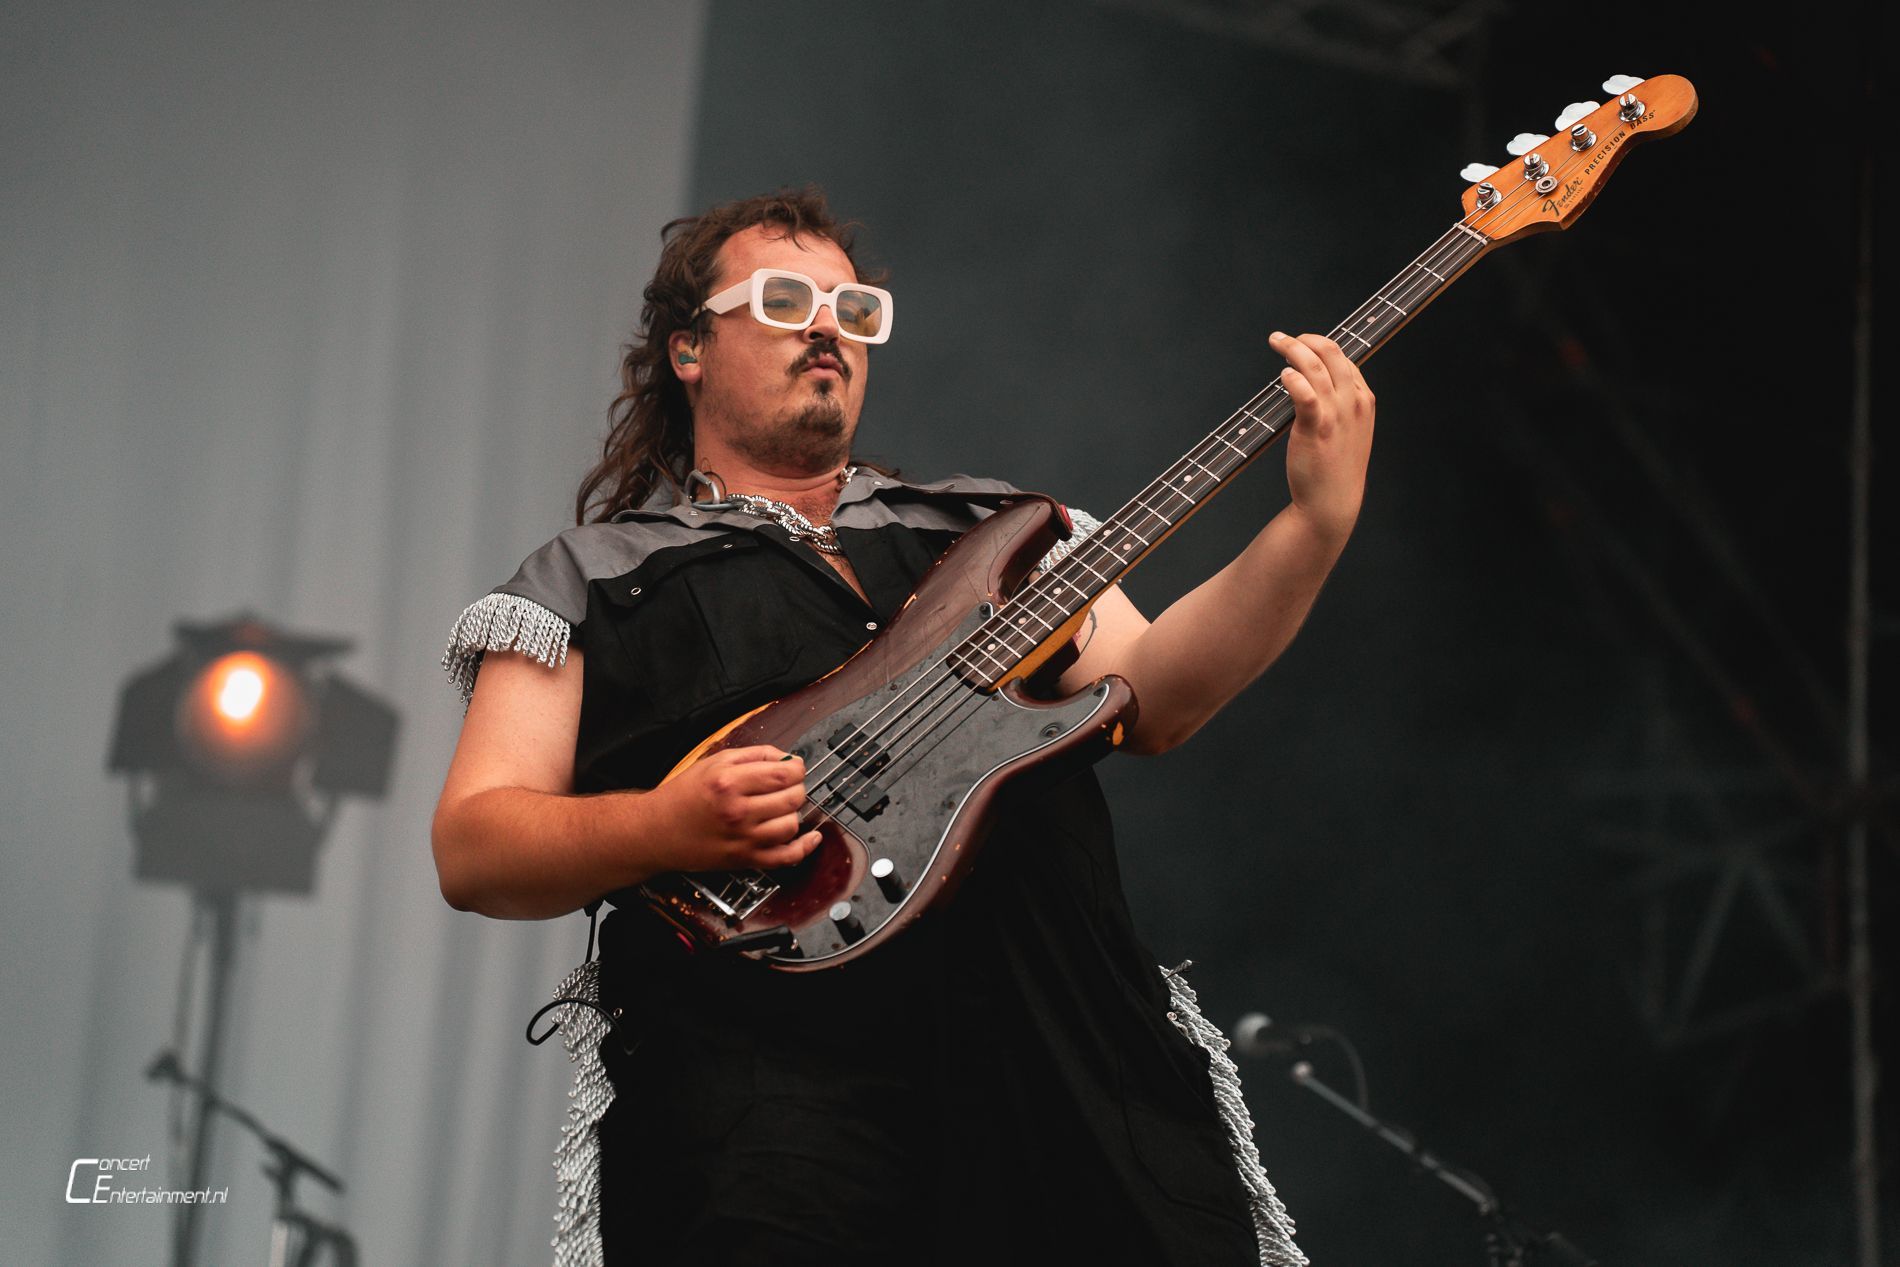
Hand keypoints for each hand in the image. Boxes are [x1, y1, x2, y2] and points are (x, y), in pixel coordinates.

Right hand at [647, 745, 822, 871]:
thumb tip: (786, 758)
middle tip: (787, 786)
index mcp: (729, 783)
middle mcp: (738, 811)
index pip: (784, 774)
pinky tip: (812, 837)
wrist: (656, 832)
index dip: (797, 768)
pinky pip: (786, 858)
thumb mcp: (713, 762)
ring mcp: (743, 839)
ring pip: (792, 825)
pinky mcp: (745, 860)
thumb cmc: (683, 796)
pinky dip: (805, 848)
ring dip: (794, 813)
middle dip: (796, 788)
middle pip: (792, 798)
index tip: (794, 767)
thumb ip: (753, 755)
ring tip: (782, 807)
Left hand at [1270, 330, 1375, 541]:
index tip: (1302, 344)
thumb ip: (1340, 406)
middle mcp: (1353, 402)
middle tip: (1283, 339)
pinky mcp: (1315, 427)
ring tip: (1276, 342)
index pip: (1344, 359)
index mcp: (1364, 400)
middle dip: (1305, 338)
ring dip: (1292, 348)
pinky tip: (1283, 375)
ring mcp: (1336, 414)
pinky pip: (1304, 392)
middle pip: (1331, 352)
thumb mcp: (1349, 431)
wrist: (1332, 501)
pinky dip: (1292, 378)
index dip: (1321, 345)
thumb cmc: (1336, 468)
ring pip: (1314, 366)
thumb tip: (1315, 384)